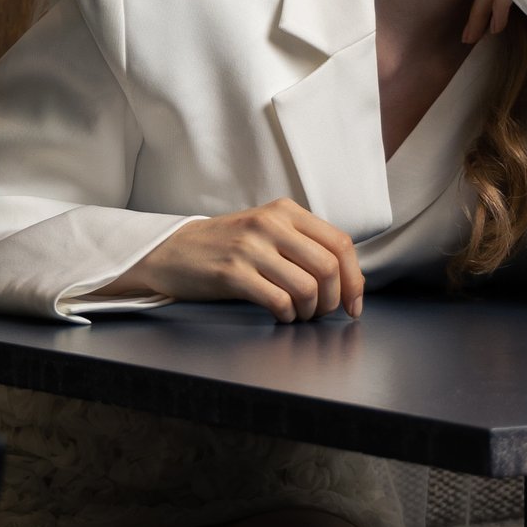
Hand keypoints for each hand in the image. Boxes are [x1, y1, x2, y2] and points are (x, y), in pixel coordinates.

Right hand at [84, 198, 362, 320]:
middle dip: (333, 300)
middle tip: (321, 313)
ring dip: (309, 311)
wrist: (171, 252)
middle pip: (328, 267)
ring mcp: (250, 247)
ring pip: (307, 287)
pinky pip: (278, 300)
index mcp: (285, 211)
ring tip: (298, 314)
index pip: (340, 243)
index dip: (354, 280)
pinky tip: (280, 315)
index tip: (354, 304)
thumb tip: (345, 279)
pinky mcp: (232, 272)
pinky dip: (287, 315)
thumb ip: (301, 243)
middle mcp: (270, 224)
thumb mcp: (265, 230)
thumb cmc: (224, 246)